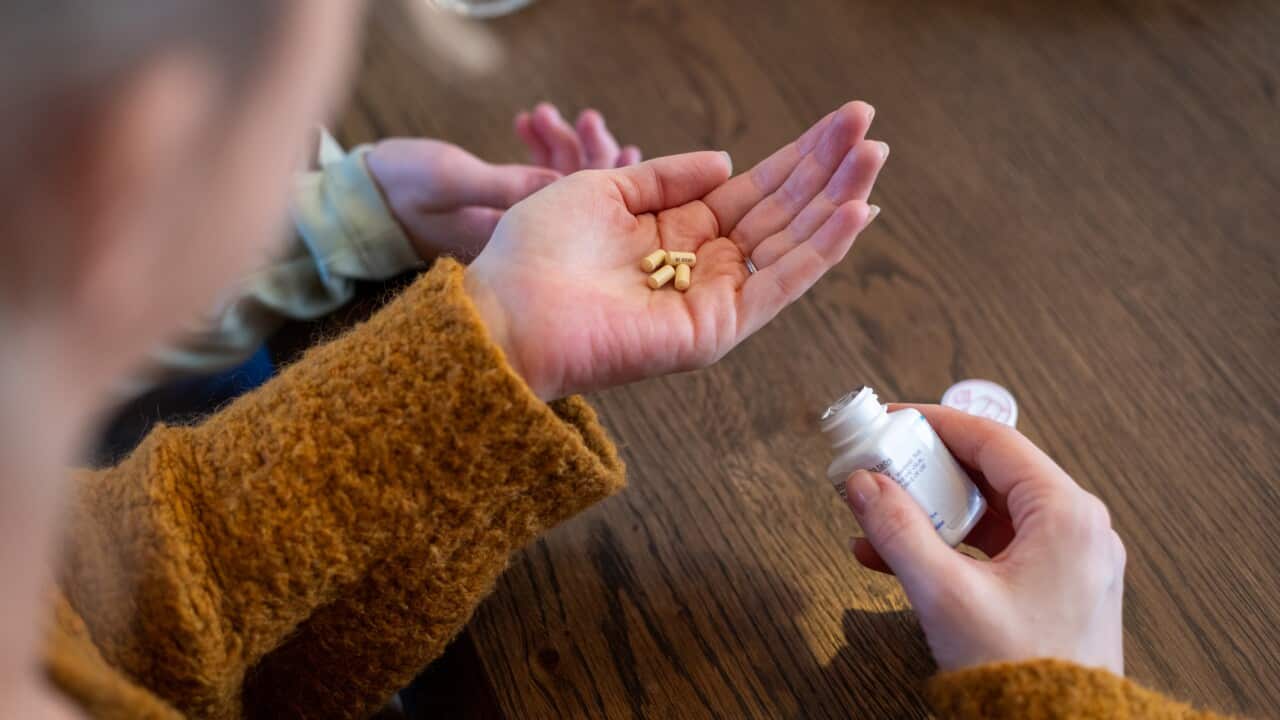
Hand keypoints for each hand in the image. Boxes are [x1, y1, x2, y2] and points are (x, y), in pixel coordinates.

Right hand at [366, 105, 637, 262]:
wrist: (360, 200)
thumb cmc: (399, 190)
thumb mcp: (452, 181)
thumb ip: (507, 185)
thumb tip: (565, 183)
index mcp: (518, 243)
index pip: (580, 217)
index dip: (608, 183)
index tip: (622, 148)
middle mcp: (524, 240)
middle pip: (579, 200)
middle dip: (589, 156)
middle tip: (588, 119)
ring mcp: (516, 225)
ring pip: (559, 182)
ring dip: (559, 143)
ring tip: (545, 113)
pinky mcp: (503, 207)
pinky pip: (535, 177)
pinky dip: (537, 147)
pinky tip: (529, 121)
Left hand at [466, 101, 885, 399]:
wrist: (508, 310)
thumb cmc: (538, 253)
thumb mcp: (603, 188)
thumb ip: (667, 178)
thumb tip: (727, 161)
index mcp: (678, 232)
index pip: (755, 189)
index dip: (798, 156)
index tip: (841, 121)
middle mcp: (704, 266)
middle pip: (783, 211)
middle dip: (828, 169)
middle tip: (869, 126)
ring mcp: (715, 298)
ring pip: (792, 244)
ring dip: (837, 200)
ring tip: (874, 157)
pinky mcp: (717, 328)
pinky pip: (780, 285)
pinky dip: (820, 250)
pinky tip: (854, 211)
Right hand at [845, 405, 1125, 674]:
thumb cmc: (1024, 674)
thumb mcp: (946, 594)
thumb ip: (898, 530)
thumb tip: (864, 484)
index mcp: (1067, 515)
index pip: (993, 440)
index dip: (936, 423)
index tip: (893, 419)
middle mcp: (1077, 529)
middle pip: (991, 472)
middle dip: (927, 469)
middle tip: (881, 465)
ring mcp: (1068, 559)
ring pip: (990, 511)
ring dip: (932, 510)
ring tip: (879, 515)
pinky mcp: (1054, 586)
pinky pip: (996, 546)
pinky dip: (950, 544)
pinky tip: (899, 555)